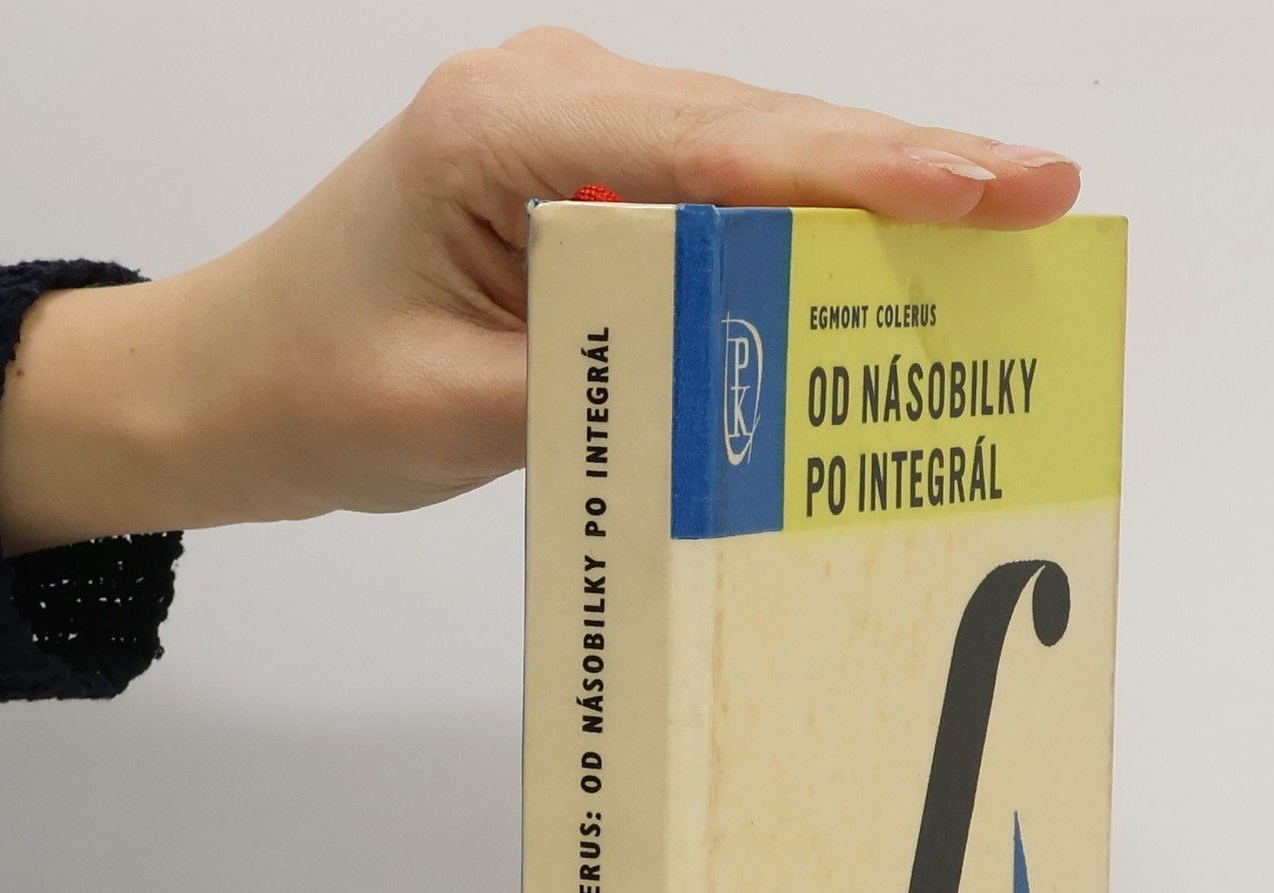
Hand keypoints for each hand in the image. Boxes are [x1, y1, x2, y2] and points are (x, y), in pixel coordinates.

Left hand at [0, 28, 1080, 554]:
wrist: (229, 383)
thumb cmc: (315, 386)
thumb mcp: (456, 411)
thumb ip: (602, 385)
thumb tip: (750, 384)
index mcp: (508, 130)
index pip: (725, 148)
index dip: (871, 172)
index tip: (995, 187)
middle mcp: (553, 100)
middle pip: (763, 134)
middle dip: (907, 174)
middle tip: (1043, 205)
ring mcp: (573, 133)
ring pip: (752, 160)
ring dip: (867, 203)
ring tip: (996, 233)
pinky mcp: (584, 184)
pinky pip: (715, 200)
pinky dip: (798, 238)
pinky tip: (876, 271)